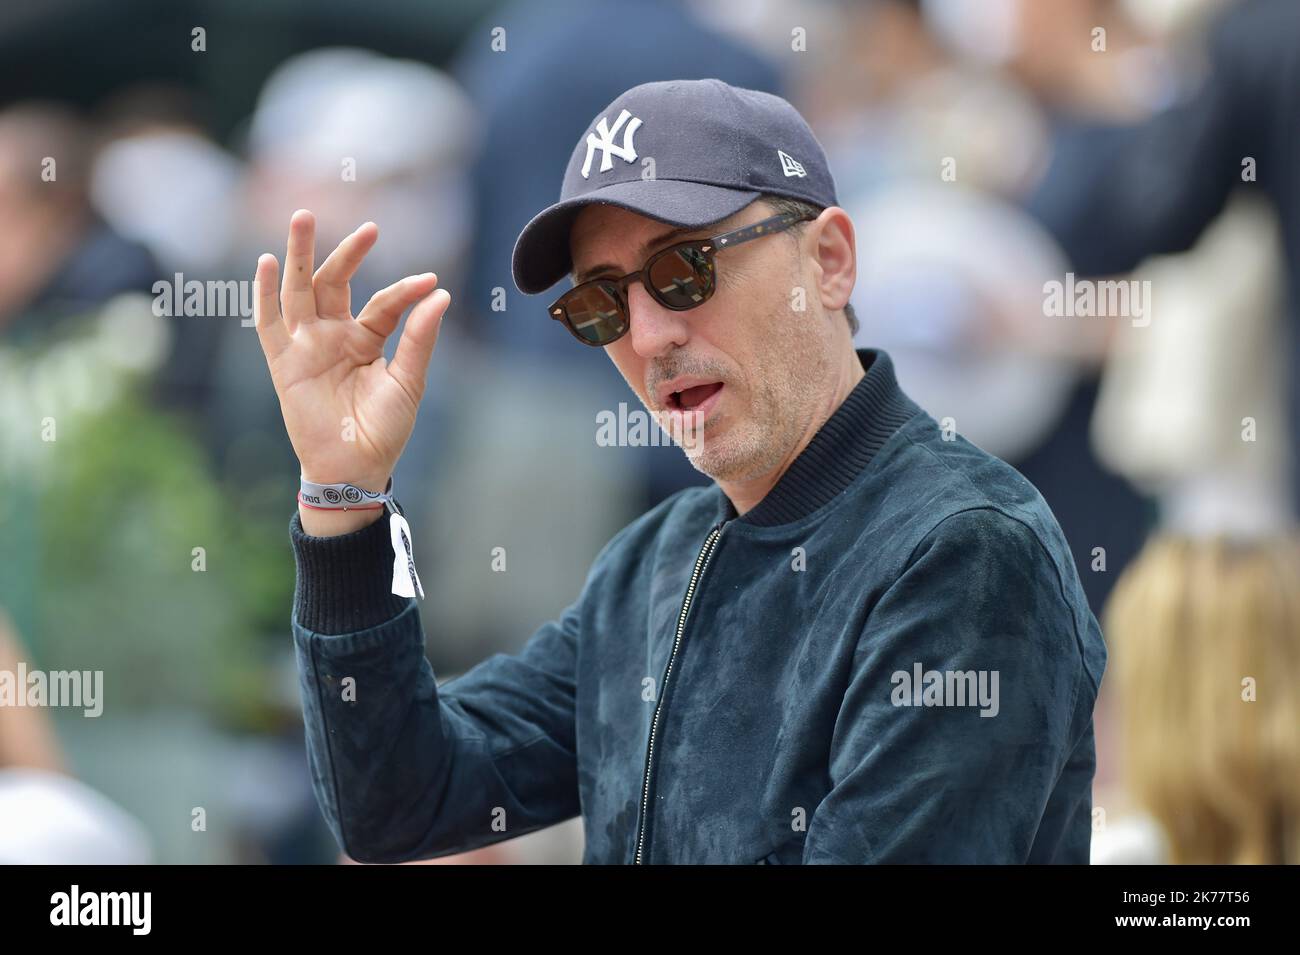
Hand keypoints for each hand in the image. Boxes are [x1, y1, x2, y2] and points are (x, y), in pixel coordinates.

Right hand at [253, 210, 450, 533]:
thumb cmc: (383, 429)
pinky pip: (269, 322)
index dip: (405, 291)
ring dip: (298, 254)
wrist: (354, 467)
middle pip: (334, 282)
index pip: (384, 303)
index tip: (430, 280)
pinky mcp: (283, 362)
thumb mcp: (408, 381)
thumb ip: (419, 337)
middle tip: (368, 227)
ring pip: (299, 290)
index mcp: (366, 339)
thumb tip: (441, 293)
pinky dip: (265, 292)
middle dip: (346, 252)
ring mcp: (306, 346)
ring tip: (303, 217)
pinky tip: (267, 261)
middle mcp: (334, 336)